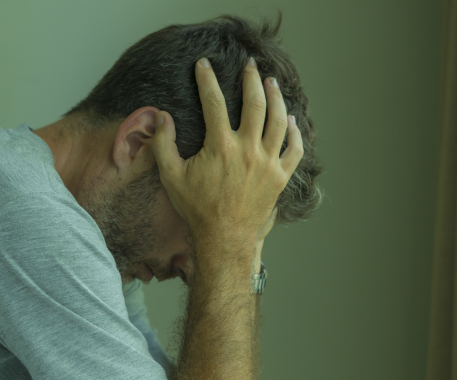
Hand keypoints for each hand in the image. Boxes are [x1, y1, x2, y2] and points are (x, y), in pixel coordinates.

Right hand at [148, 57, 304, 246]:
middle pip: (255, 104)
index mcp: (221, 146)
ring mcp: (268, 163)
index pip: (214, 102)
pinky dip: (295, 133)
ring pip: (279, 121)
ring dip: (277, 98)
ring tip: (271, 83)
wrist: (223, 238)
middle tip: (250, 65)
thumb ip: (163, 144)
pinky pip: (294, 150)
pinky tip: (291, 120)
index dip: (207, 79)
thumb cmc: (196, 208)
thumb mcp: (171, 176)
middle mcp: (248, 150)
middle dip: (252, 79)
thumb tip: (161, 116)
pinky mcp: (280, 177)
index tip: (204, 64)